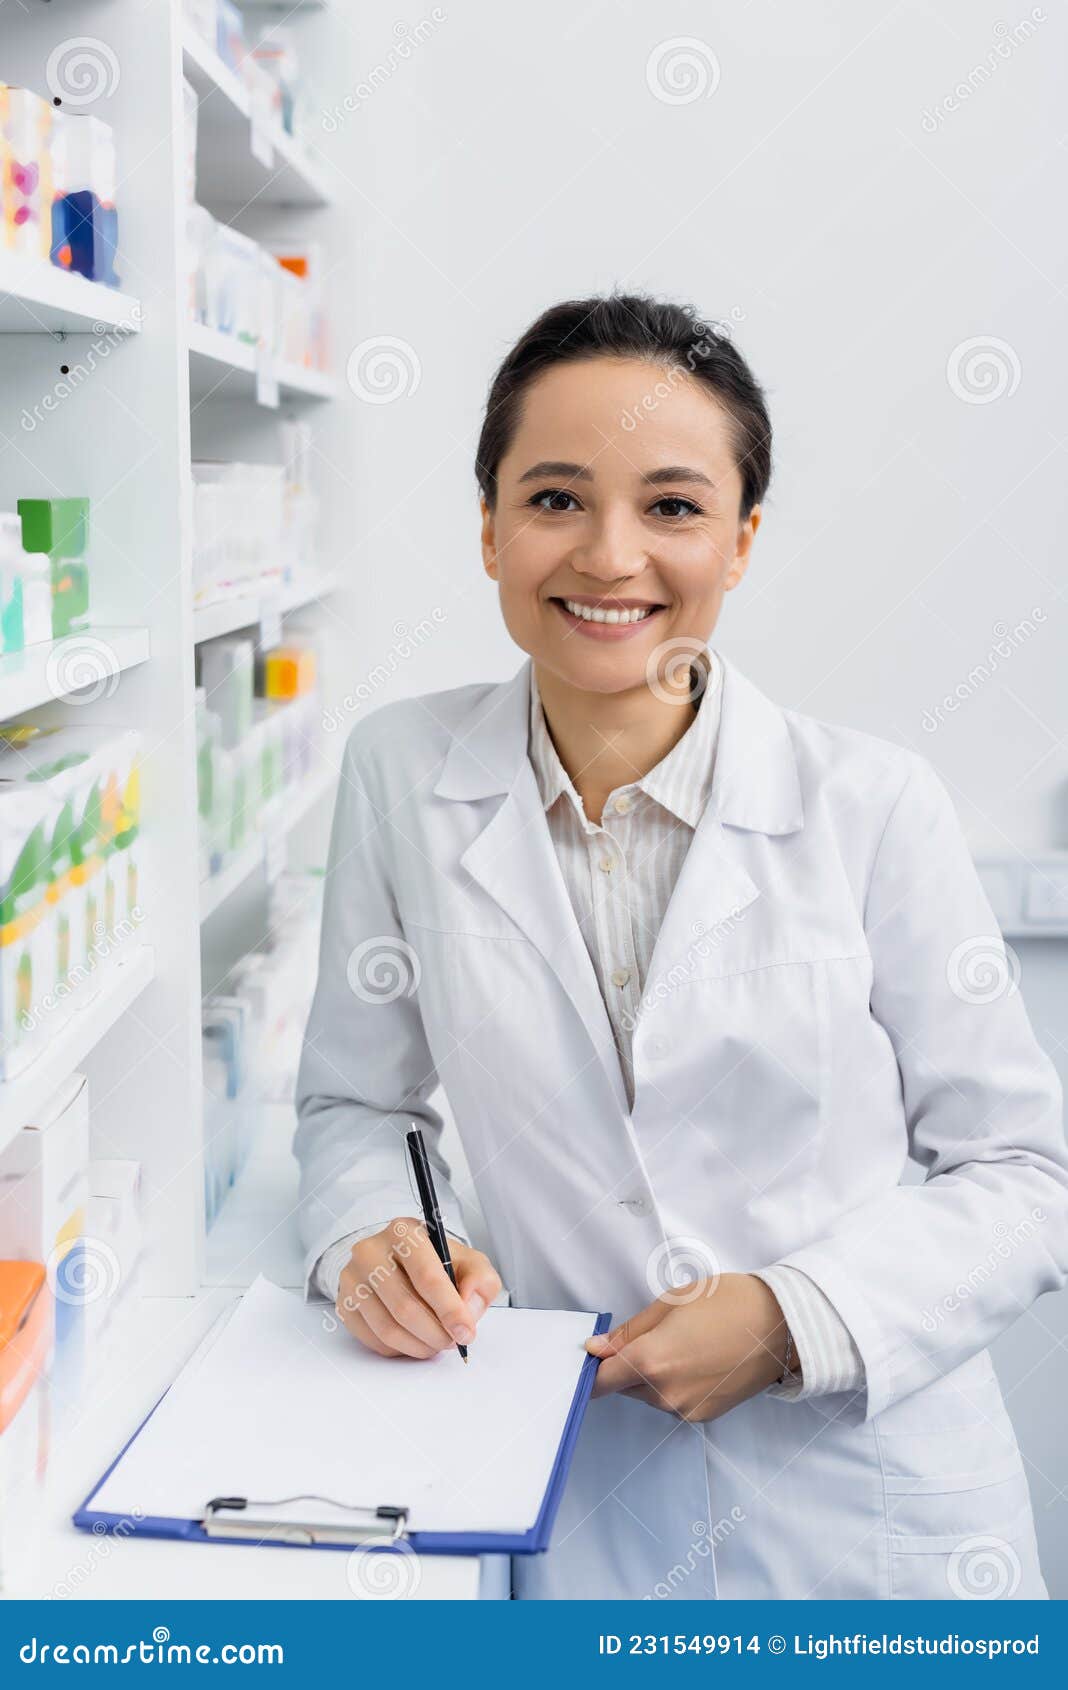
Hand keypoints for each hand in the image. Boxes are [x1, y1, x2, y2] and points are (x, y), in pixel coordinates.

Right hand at [337, 1217, 501, 1359]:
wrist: (399, 1263)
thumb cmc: (436, 1263)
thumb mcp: (468, 1262)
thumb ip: (480, 1279)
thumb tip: (467, 1305)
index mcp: (404, 1232)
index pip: (427, 1276)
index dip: (449, 1310)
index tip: (465, 1332)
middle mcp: (371, 1250)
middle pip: (405, 1307)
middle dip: (436, 1333)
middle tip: (453, 1341)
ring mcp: (352, 1278)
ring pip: (388, 1328)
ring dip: (419, 1345)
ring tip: (436, 1342)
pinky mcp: (344, 1303)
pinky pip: (374, 1340)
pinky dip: (400, 1348)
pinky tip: (415, 1339)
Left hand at [585, 1273, 792, 1421]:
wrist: (782, 1326)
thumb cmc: (727, 1302)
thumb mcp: (671, 1303)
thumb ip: (630, 1331)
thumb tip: (596, 1349)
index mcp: (651, 1361)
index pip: (599, 1382)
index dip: (592, 1369)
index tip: (592, 1356)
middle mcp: (664, 1394)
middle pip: (624, 1387)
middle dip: (628, 1365)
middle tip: (656, 1334)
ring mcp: (685, 1410)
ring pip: (648, 1395)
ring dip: (652, 1375)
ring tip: (684, 1344)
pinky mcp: (703, 1417)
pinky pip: (672, 1402)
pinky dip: (675, 1385)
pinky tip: (698, 1360)